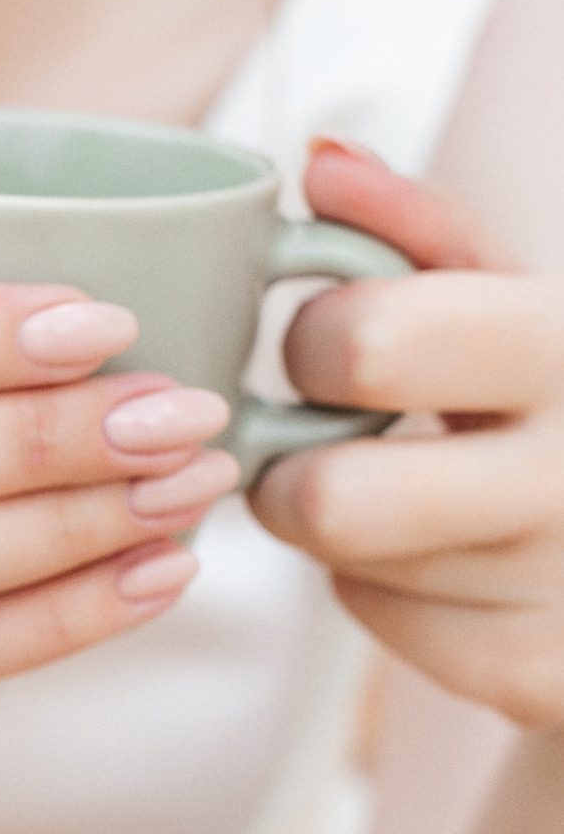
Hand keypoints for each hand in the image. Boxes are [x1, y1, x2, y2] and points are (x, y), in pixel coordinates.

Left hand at [251, 137, 563, 727]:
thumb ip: (417, 228)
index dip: (318, 343)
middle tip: (334, 443)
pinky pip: (376, 617)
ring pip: (341, 561)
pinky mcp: (537, 672)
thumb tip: (323, 160)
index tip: (346, 348)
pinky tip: (449, 559)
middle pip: (326, 499)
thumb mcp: (509, 296)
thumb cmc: (547, 396)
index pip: (363, 344)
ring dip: (346, 528)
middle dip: (294, 468)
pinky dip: (384, 589)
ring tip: (419, 495)